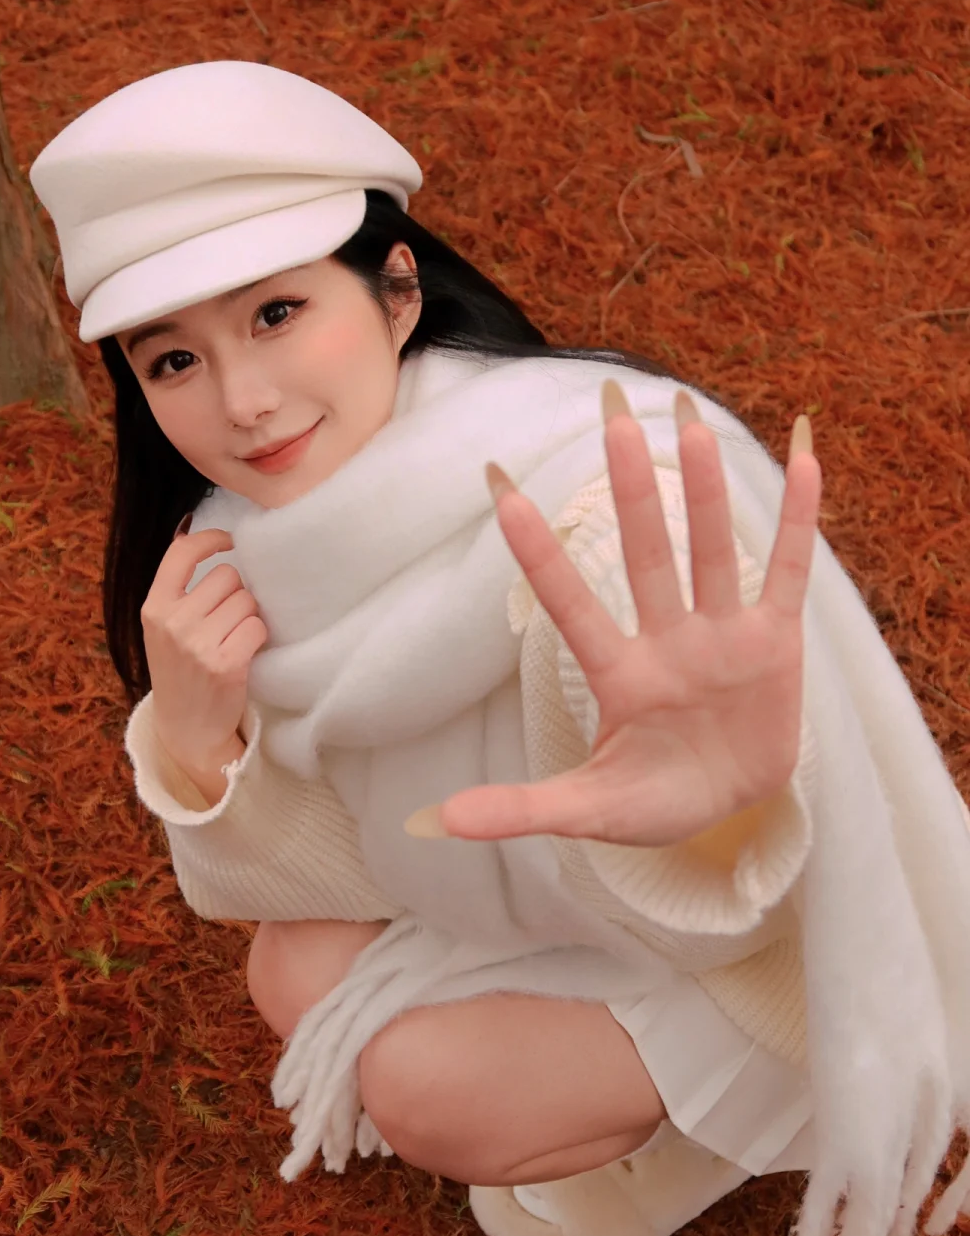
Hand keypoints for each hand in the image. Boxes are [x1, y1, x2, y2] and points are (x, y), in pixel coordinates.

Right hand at [141, 526, 266, 775]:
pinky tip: (244, 653)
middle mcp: (172, 622)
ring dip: (249, 616)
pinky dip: (257, 638)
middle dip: (236, 593)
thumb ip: (178, 589)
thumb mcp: (163, 628)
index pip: (181, 552)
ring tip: (233, 639)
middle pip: (227, 576)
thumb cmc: (181, 670)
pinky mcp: (226, 663)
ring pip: (247, 600)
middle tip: (228, 620)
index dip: (211, 539)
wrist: (187, 727)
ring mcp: (198, 644)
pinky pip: (258, 627)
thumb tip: (193, 528)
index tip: (230, 540)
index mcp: (153, 608)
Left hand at [407, 383, 821, 847]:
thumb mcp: (587, 811)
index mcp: (618, 676)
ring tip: (689, 423)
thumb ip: (521, 808)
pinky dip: (796, 520)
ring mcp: (722, 637)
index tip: (498, 485)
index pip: (570, 603)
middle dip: (630, 490)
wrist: (731, 811)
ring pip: (711, 552)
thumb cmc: (653, 802)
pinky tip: (801, 458)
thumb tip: (434, 821)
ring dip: (705, 491)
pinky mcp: (776, 643)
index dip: (538, 552)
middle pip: (644, 555)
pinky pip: (788, 572)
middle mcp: (667, 641)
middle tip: (609, 413)